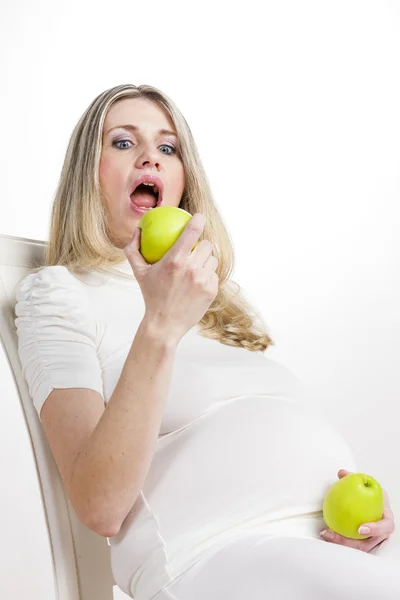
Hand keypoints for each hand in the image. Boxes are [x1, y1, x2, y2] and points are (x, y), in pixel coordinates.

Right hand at [124, 213, 218, 342]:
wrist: (164, 324)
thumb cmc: (151, 296)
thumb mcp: (139, 272)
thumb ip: (134, 249)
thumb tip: (138, 229)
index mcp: (175, 261)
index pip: (192, 232)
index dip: (199, 220)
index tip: (200, 217)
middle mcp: (191, 269)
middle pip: (206, 245)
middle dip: (201, 244)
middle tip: (195, 249)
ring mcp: (203, 280)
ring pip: (212, 259)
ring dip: (205, 260)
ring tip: (197, 266)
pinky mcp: (212, 291)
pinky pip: (214, 275)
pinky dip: (207, 276)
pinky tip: (199, 281)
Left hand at [319, 469, 394, 551]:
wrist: (373, 504)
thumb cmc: (373, 496)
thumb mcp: (368, 485)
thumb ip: (355, 478)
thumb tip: (342, 473)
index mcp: (386, 519)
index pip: (385, 526)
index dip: (375, 529)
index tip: (360, 528)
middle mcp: (380, 534)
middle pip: (367, 544)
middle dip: (349, 542)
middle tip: (333, 534)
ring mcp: (370, 540)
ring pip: (356, 547)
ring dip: (339, 542)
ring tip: (326, 533)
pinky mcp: (359, 542)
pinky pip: (348, 543)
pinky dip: (337, 539)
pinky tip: (325, 532)